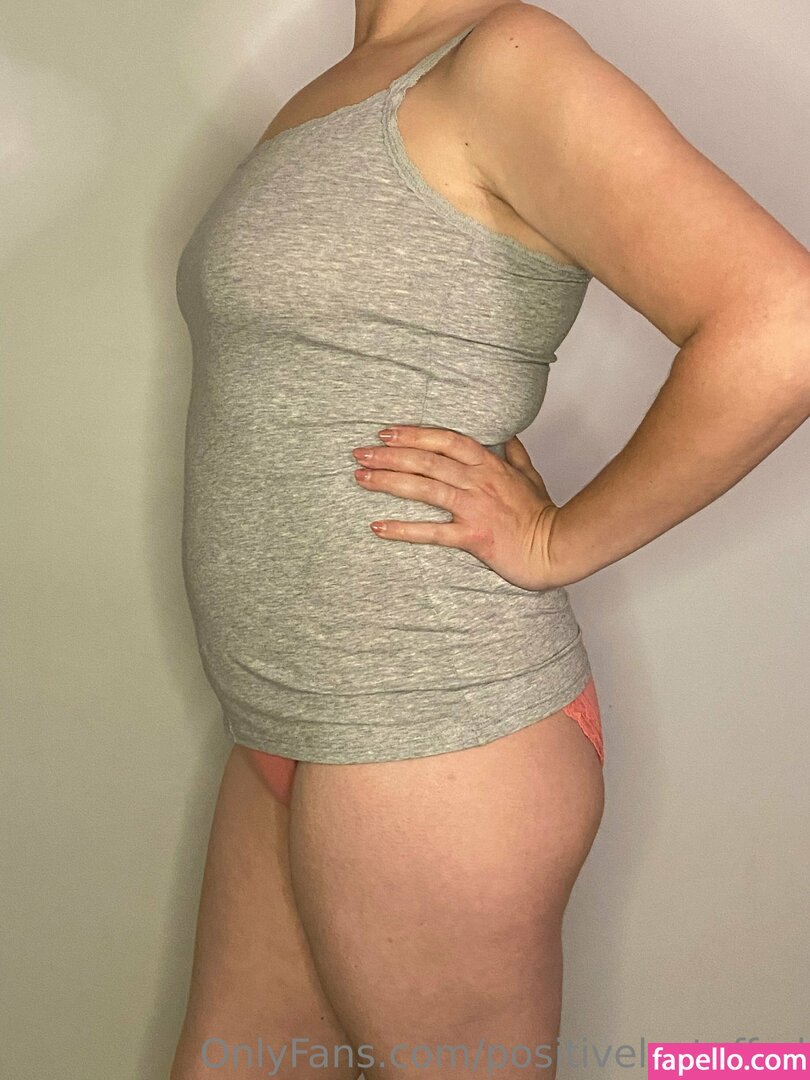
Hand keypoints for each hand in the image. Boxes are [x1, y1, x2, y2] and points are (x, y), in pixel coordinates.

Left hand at [351, 425, 564, 590]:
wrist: (555, 548)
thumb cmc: (542, 515)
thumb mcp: (531, 476)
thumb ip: (515, 454)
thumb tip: (508, 436)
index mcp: (489, 464)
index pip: (446, 440)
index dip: (415, 434)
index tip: (387, 431)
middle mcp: (477, 482)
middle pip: (426, 461)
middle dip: (390, 454)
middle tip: (360, 452)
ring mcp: (473, 508)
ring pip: (424, 489)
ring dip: (388, 482)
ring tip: (360, 478)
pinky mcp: (472, 537)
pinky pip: (431, 532)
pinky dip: (403, 529)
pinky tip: (378, 526)